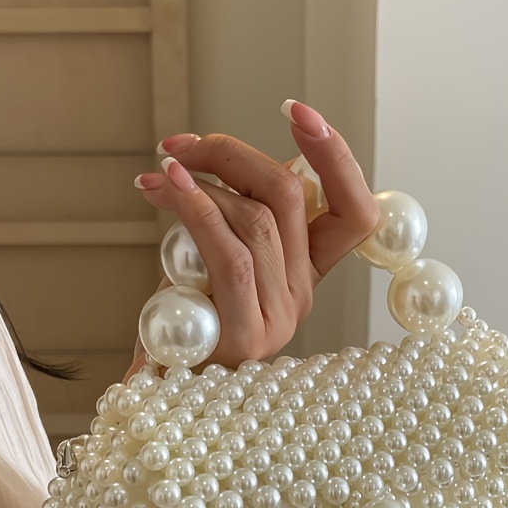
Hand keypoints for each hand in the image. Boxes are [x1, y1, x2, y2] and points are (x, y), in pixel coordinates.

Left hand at [127, 100, 378, 375]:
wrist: (152, 396)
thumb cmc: (176, 325)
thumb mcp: (208, 260)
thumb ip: (230, 218)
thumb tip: (219, 156)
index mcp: (304, 275)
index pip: (355, 213)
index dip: (336, 157)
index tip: (298, 111)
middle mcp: (301, 296)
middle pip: (295, 197)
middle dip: (235, 152)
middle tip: (180, 145)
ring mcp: (279, 319)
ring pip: (260, 220)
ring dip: (203, 181)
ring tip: (159, 175)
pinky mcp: (248, 335)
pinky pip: (231, 254)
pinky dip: (196, 209)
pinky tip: (166, 189)